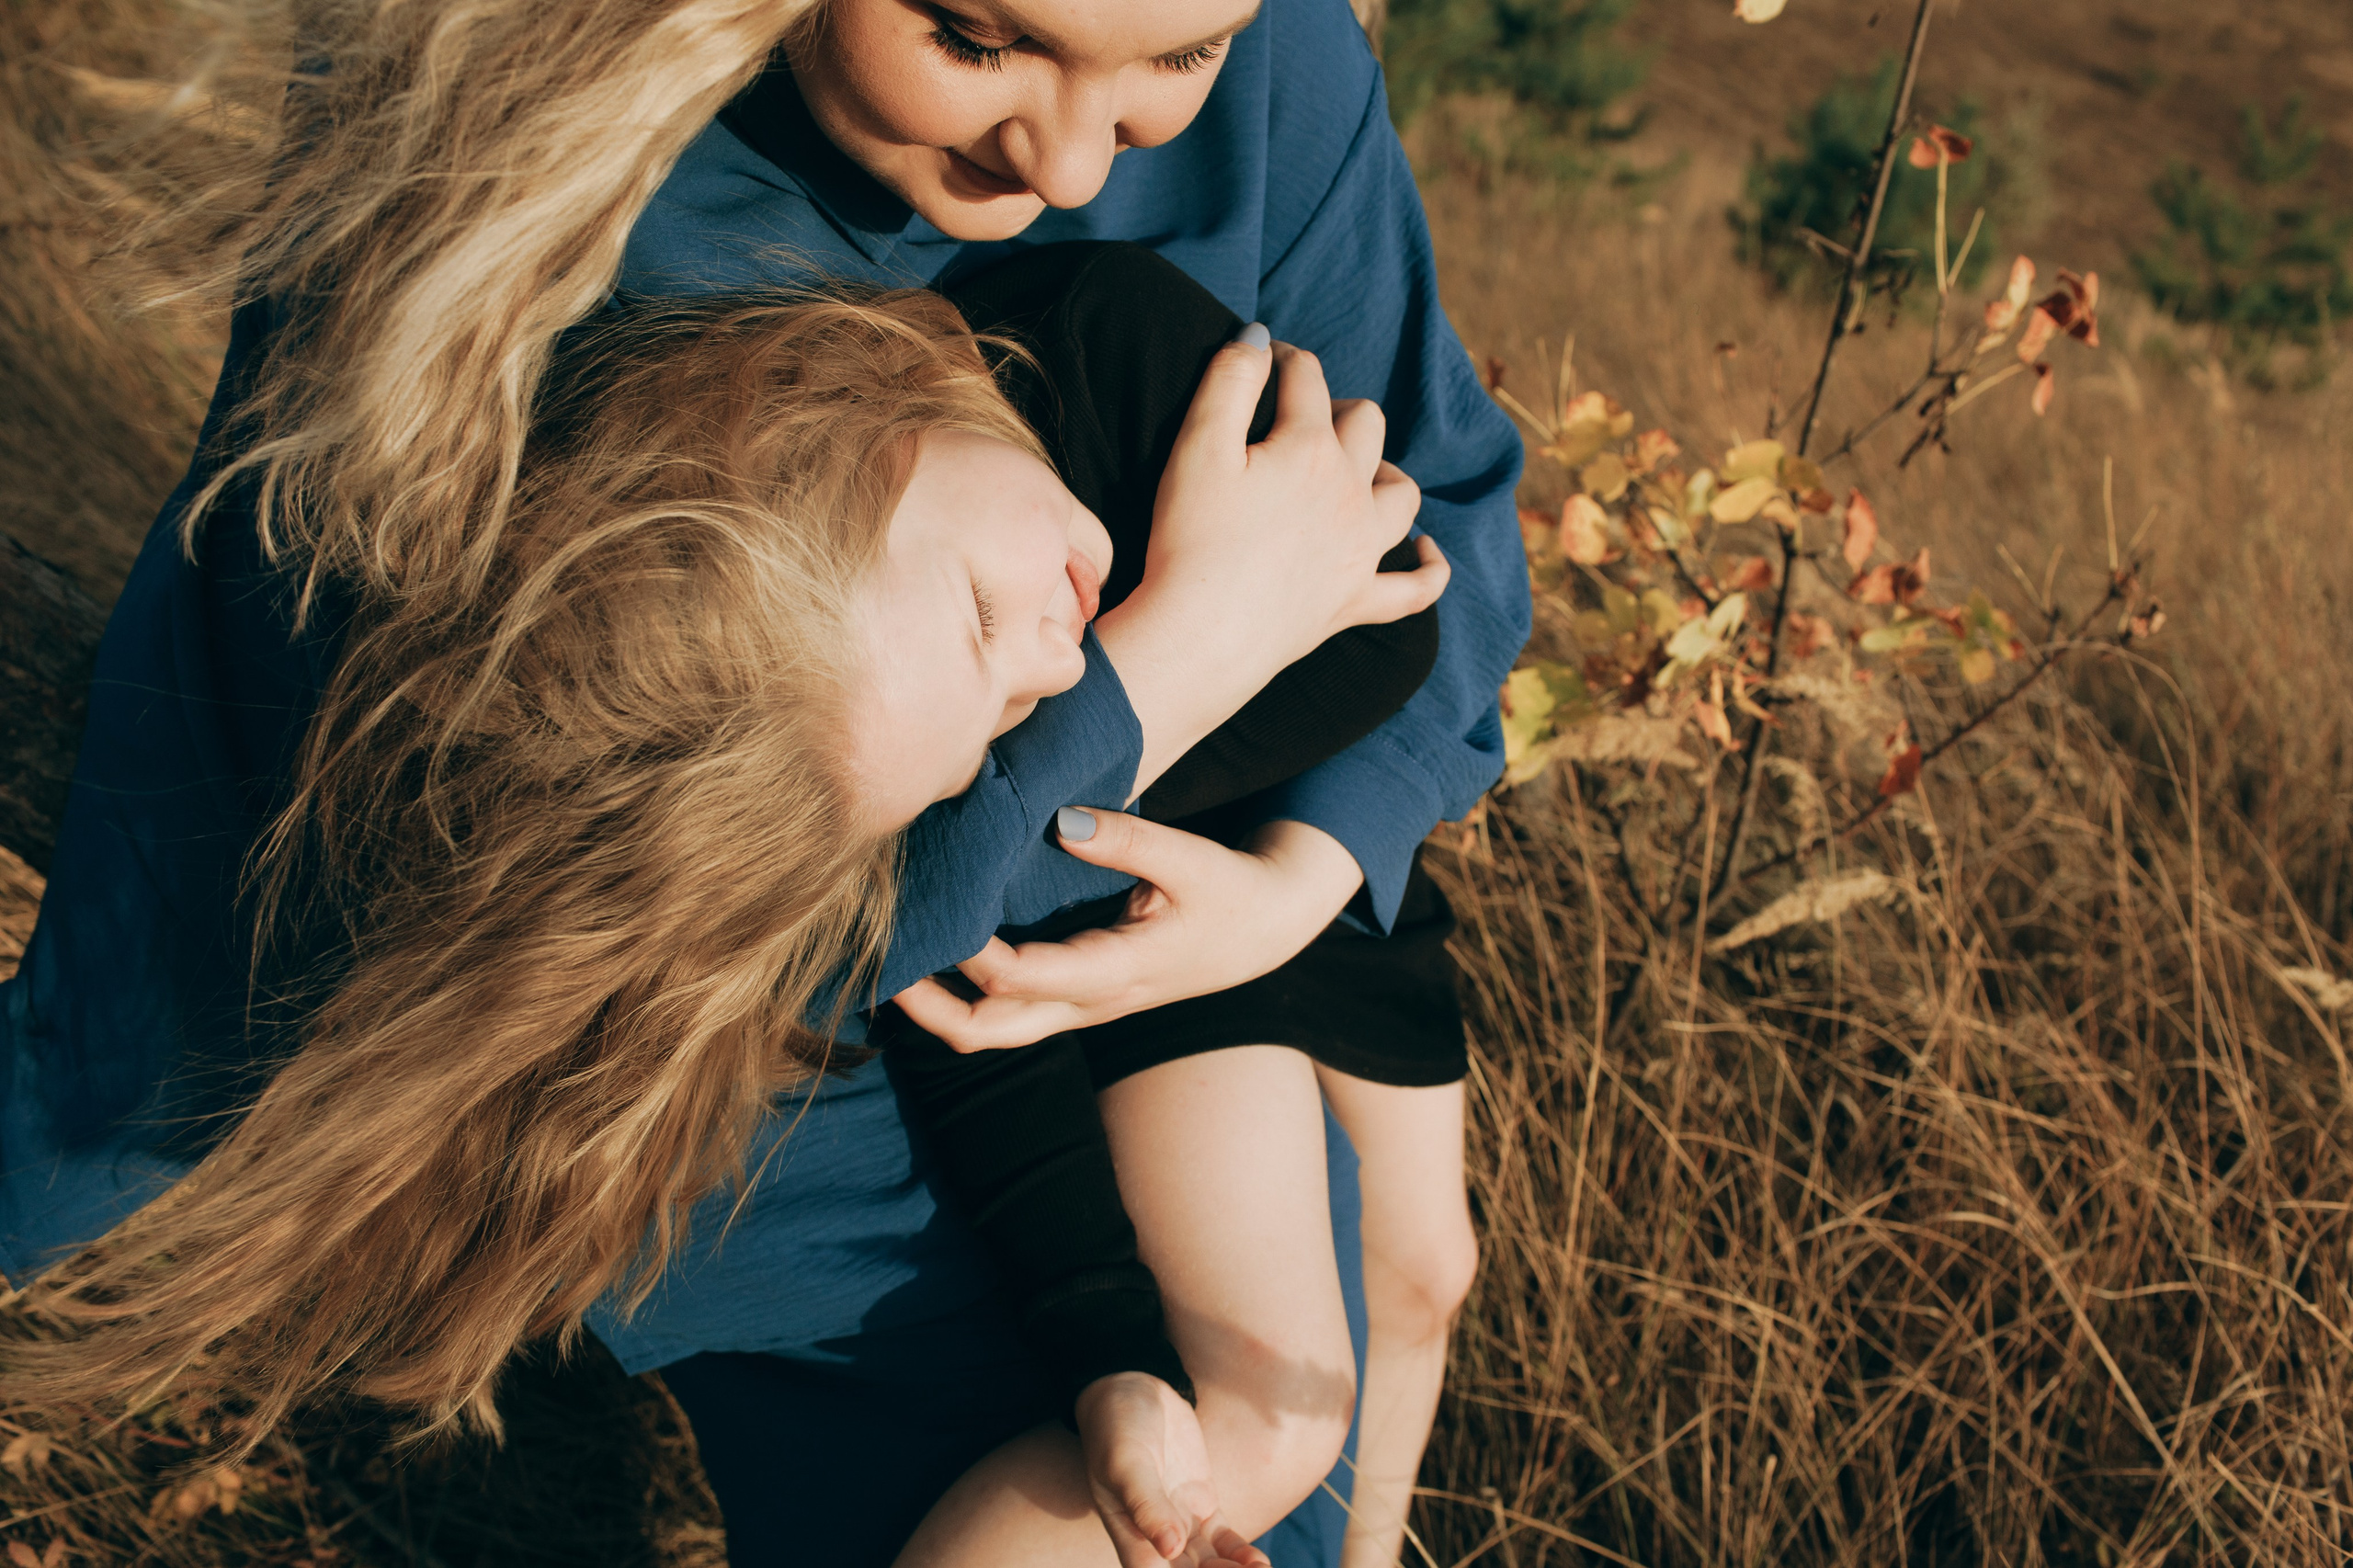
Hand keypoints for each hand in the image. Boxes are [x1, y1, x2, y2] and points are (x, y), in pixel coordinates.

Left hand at [892, 815, 1361, 1051]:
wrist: (1264, 930)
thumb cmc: (1229, 892)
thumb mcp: (1192, 859)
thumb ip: (1129, 840)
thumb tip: (1064, 821)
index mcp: (1117, 972)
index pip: (1021, 979)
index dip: (970, 952)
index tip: (941, 907)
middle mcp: (1089, 1002)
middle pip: (990, 1032)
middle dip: (929, 1008)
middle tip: (879, 966)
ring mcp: (1079, 1007)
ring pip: (993, 1032)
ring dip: (938, 1008)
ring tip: (891, 964)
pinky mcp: (1074, 995)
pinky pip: (1007, 1011)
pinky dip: (963, 993)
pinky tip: (935, 954)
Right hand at [1075, 1373, 1271, 1567]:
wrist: (1132, 1391)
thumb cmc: (1117, 1425)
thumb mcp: (1127, 1460)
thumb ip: (1147, 1503)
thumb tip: (1170, 1548)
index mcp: (1128, 1532)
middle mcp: (1153, 1534)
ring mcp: (1180, 1520)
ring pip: (1209, 1564)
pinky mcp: (1200, 1504)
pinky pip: (1222, 1542)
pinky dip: (1239, 1555)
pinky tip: (1258, 1563)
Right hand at [1095, 334, 1449, 793]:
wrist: (1201, 636)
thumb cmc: (1191, 540)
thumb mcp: (1196, 445)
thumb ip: (1229, 381)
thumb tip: (1258, 337)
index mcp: (1310, 450)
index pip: (1306, 379)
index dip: (1283, 359)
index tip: (1261, 360)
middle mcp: (1350, 495)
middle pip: (1367, 426)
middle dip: (1338, 410)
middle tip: (1298, 421)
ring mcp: (1361, 552)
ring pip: (1402, 495)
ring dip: (1385, 473)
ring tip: (1358, 473)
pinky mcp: (1356, 604)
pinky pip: (1415, 589)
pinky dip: (1428, 568)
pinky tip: (1428, 552)